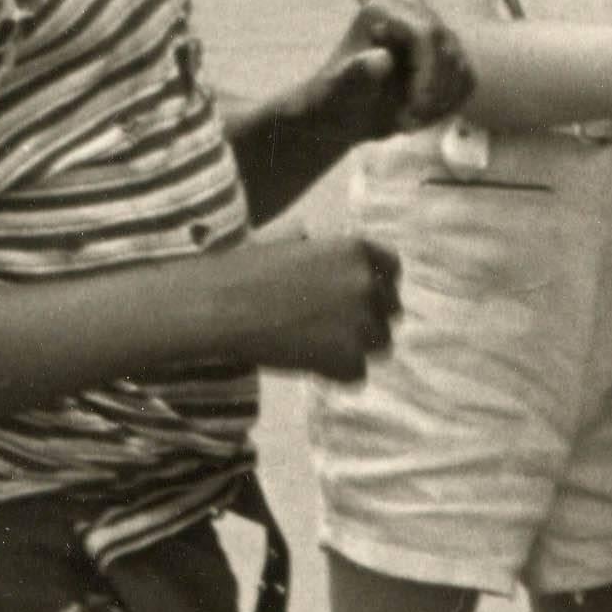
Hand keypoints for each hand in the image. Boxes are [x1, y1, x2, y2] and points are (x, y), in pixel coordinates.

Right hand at [227, 232, 400, 383]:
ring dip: (354, 349)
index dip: (375, 286)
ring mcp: (362, 323)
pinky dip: (334, 373)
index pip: (391, 270)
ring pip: (379, 346)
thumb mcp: (286, 243)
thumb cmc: (241, 272)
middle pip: (390, 311)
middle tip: (331, 329)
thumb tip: (311, 237)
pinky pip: (356, 375)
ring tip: (313, 346)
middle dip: (368, 320)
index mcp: (356, 250)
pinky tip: (304, 362)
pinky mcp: (349, 359)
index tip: (359, 298)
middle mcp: (367, 284)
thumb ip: (316, 248)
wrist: (219, 307)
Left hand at [310, 0, 473, 139]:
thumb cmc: (338, 99)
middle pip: (447, 51)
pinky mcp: (448, 52)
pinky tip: (422, 115)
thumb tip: (380, 59)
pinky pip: (466, 80)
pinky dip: (449, 104)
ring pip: (460, 67)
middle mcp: (413, 9)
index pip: (425, 34)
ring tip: (409, 120)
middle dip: (433, 92)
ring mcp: (434, 29)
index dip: (427, 73)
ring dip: (439, 103)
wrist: (347, 111)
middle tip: (410, 122)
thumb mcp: (341, 92)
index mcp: (384, 8)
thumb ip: (357, 75)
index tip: (414, 109)